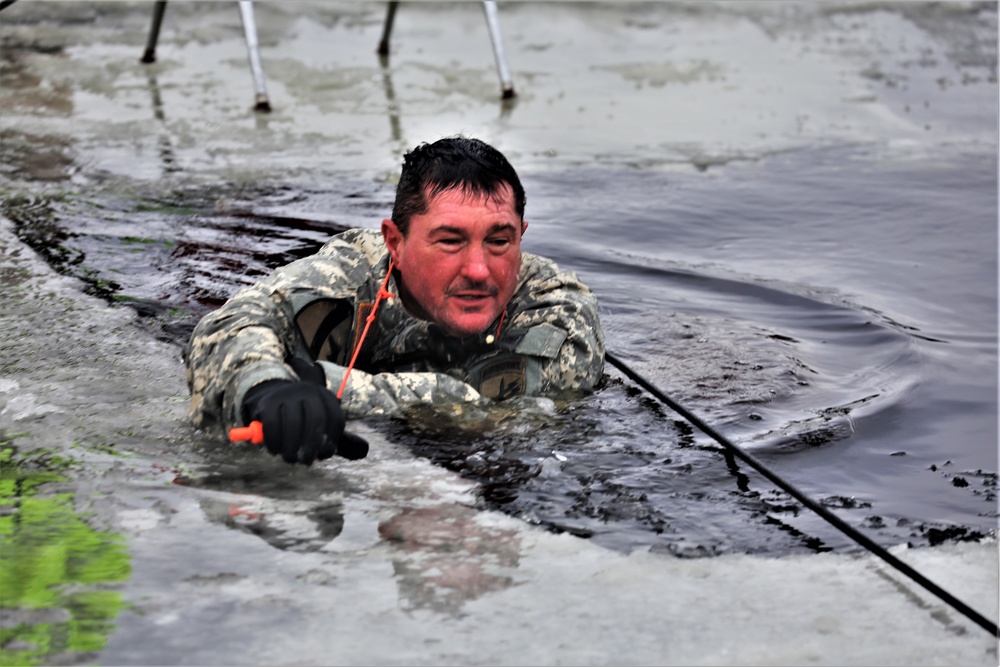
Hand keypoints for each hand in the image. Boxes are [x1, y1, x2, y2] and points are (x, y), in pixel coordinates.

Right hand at [241, 380, 367, 464]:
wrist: (274, 396)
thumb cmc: (302, 416)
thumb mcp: (321, 420)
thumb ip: (338, 436)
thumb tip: (363, 451)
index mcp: (325, 395)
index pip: (335, 418)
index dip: (332, 440)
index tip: (325, 455)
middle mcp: (308, 391)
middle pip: (316, 420)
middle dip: (313, 445)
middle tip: (308, 461)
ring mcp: (287, 395)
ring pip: (293, 424)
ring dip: (292, 448)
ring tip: (291, 459)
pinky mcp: (268, 403)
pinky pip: (272, 426)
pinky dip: (274, 442)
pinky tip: (276, 450)